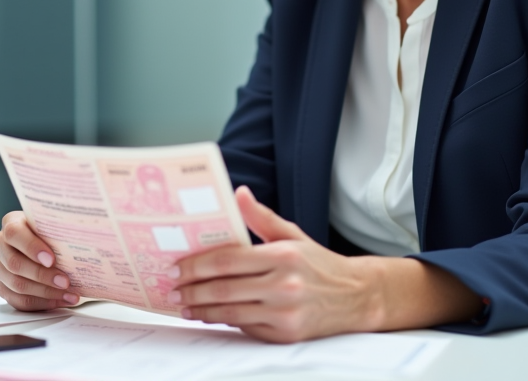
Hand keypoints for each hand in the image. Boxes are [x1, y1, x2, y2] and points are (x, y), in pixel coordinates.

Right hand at [0, 211, 79, 310]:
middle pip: (15, 264)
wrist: (45, 243)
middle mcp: (1, 245)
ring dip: (46, 292)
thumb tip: (85, 235)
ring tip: (69, 294)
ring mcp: (0, 268)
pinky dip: (42, 303)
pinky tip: (60, 300)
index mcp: (11, 224)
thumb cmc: (51, 232)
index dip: (31, 247)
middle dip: (43, 275)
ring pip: (17, 285)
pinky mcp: (4, 287)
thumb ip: (60, 227)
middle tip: (65, 281)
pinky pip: (19, 301)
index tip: (52, 259)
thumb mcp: (54, 224)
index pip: (14, 233)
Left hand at [168, 186, 481, 341]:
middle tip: (172, 287)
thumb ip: (261, 217)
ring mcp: (285, 313)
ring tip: (184, 304)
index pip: (227, 260)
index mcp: (283, 255)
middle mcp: (284, 285)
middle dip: (191, 288)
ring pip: (230, 311)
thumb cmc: (317, 263)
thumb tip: (236, 193)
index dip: (196, 264)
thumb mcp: (292, 235)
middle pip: (223, 288)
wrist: (355, 297)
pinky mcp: (286, 334)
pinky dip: (224, 320)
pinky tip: (209, 315)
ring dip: (201, 309)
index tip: (176, 266)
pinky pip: (245, 327)